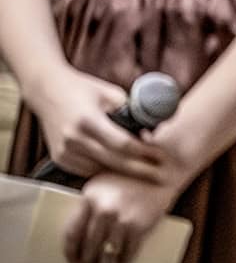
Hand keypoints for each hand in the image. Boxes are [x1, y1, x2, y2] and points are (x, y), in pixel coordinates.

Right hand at [30, 67, 167, 181]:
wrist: (47, 91)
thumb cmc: (84, 90)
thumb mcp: (111, 94)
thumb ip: (131, 111)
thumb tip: (155, 128)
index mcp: (88, 120)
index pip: (122, 144)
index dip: (144, 152)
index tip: (162, 155)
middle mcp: (74, 139)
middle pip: (114, 161)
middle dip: (140, 169)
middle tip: (161, 172)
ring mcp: (64, 152)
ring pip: (102, 170)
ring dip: (123, 172)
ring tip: (146, 170)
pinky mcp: (59, 159)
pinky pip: (88, 171)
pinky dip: (105, 170)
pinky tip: (121, 166)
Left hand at [62, 168, 182, 262]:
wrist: (163, 173)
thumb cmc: (131, 180)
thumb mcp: (103, 186)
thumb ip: (89, 206)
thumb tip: (77, 236)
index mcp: (90, 198)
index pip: (72, 231)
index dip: (71, 250)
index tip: (72, 260)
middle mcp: (104, 209)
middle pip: (89, 245)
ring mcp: (122, 218)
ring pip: (107, 251)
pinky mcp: (140, 225)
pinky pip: (128, 251)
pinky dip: (124, 262)